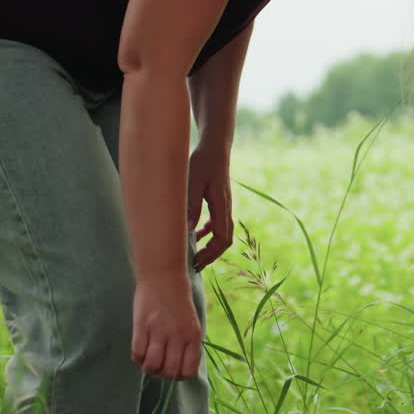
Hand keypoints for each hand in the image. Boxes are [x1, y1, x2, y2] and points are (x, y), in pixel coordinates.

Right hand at [131, 271, 202, 378]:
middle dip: (162, 374)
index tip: (173, 370)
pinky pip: (137, 353)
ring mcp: (159, 331)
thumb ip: (188, 342)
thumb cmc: (178, 298)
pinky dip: (137, 358)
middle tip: (158, 366)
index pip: (188, 370)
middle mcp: (178, 335)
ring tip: (148, 360)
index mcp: (193, 335)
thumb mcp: (191, 321)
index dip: (178, 376)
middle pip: (169, 371)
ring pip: (152, 366)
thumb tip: (180, 366)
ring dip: (148, 368)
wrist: (163, 275)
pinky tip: (140, 351)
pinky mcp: (141, 326)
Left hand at [187, 145, 232, 270]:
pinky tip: (195, 234)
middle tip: (195, 265)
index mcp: (221, 206)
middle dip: (211, 255)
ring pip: (222, 233)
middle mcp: (226, 209)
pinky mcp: (219, 201)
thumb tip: (187, 230)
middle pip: (225, 240)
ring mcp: (224, 206)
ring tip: (195, 255)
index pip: (222, 238)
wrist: (215, 147)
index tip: (196, 261)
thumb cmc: (203, 162)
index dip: (211, 253)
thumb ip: (191, 205)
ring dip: (210, 246)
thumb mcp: (193, 182)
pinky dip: (208, 234)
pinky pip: (217, 224)